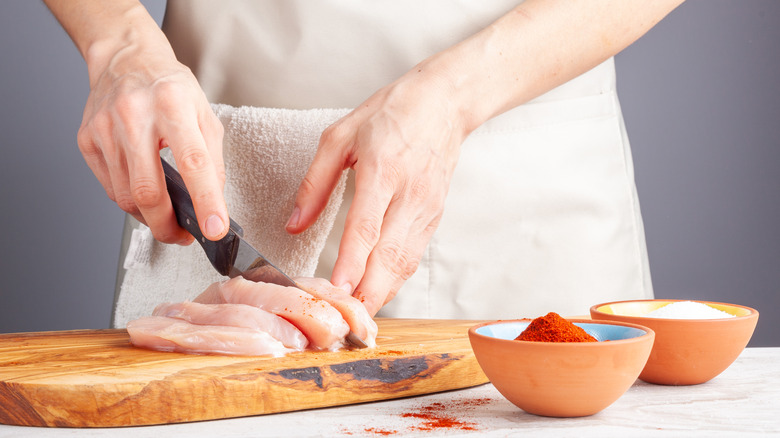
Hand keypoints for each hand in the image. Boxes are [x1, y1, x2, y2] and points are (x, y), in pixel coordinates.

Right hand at [78, 43, 227, 243]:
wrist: (127, 58)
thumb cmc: (170, 87)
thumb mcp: (205, 114)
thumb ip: (213, 159)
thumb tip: (213, 202)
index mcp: (173, 105)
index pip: (194, 164)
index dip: (206, 202)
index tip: (215, 229)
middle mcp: (135, 115)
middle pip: (148, 191)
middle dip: (167, 226)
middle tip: (182, 236)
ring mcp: (105, 128)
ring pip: (126, 197)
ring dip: (150, 217)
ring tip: (167, 215)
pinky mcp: (87, 140)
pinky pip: (110, 188)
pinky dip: (131, 201)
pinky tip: (144, 193)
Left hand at [286, 65, 469, 314]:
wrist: (444, 104)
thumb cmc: (390, 114)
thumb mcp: (340, 137)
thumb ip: (316, 183)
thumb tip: (294, 223)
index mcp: (383, 170)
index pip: (366, 226)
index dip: (351, 262)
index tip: (336, 290)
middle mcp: (409, 194)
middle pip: (390, 256)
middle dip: (369, 293)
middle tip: (346, 321)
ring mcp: (427, 208)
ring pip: (405, 262)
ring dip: (383, 293)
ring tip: (358, 316)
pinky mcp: (435, 216)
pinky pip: (414, 256)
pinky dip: (395, 279)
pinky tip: (377, 292)